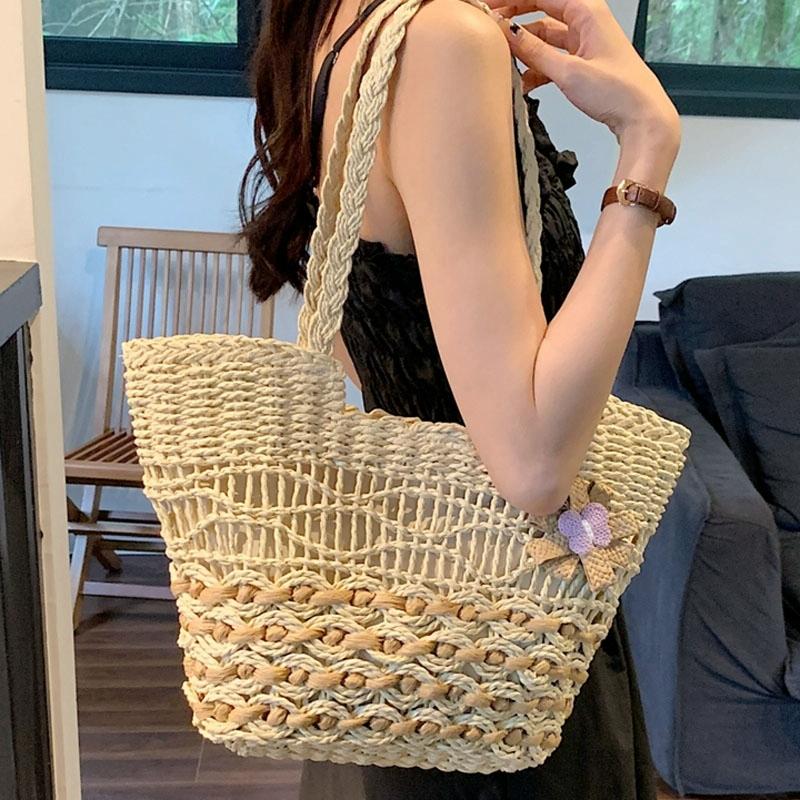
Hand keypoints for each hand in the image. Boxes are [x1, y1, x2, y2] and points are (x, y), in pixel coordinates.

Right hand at [485, 0, 679, 148]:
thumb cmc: (620, 91)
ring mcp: (584, 42)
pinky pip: (552, 57)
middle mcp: (586, 21)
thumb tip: (507, 33)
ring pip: (544, 37)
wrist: (642, 118)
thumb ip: (534, 52)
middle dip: (514, 18)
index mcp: (587, 11)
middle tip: (489, 27)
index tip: (489, 5)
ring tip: (503, 59)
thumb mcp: (568, 72)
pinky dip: (536, 67)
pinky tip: (524, 81)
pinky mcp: (583, 63)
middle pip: (540, 11)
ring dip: (524, 48)